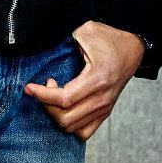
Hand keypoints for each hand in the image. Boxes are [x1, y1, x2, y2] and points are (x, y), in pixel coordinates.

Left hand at [23, 21, 144, 141]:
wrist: (132, 50)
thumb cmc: (110, 39)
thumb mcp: (87, 30)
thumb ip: (67, 38)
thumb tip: (45, 45)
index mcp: (97, 79)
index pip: (64, 98)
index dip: (42, 95)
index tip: (29, 87)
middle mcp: (102, 99)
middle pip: (65, 117)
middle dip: (46, 104)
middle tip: (45, 86)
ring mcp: (104, 108)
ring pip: (72, 127)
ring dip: (56, 113)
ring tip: (55, 94)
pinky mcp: (104, 112)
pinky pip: (83, 132)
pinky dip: (69, 124)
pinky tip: (64, 108)